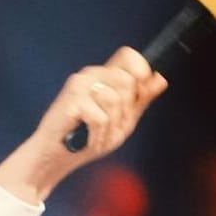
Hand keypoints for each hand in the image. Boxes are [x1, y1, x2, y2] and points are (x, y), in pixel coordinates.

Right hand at [0, 47, 167, 202]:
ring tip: (97, 136)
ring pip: (116, 100)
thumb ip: (140, 100)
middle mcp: (91, 74)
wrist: (55, 159)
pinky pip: (101, 118)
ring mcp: (80, 85)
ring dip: (111, 128)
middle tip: (110, 127)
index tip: (137, 96)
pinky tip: (87, 141)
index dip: (141, 71)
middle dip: (125, 112)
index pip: (129, 56)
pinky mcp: (72, 100)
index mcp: (104, 76)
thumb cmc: (85, 140)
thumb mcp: (122, 121)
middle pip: (128, 81)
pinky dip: (98, 136)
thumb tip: (161, 79)